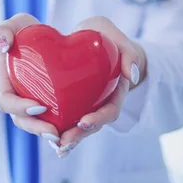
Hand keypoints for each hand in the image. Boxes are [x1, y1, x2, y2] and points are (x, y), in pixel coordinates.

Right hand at [0, 13, 61, 145]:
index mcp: (4, 83)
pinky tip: (79, 133)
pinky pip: (53, 120)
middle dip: (37, 129)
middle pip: (22, 120)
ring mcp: (30, 103)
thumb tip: (3, 45)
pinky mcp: (47, 105)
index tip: (40, 106)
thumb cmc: (19, 32)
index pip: (6, 102)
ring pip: (38, 125)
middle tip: (55, 133)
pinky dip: (64, 130)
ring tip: (67, 139)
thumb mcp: (10, 26)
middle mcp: (16, 98)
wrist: (31, 39)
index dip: (20, 108)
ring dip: (51, 134)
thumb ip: (2, 32)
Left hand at [56, 16, 146, 157]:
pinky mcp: (73, 104)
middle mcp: (102, 101)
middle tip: (63, 141)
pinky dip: (60, 132)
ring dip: (69, 139)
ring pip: (79, 128)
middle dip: (79, 135)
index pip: (110, 109)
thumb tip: (132, 74)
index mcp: (115, 89)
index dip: (98, 118)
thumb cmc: (103, 35)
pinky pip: (67, 120)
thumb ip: (127, 51)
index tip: (83, 122)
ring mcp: (88, 105)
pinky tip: (51, 142)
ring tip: (56, 147)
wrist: (92, 39)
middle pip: (93, 125)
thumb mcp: (114, 35)